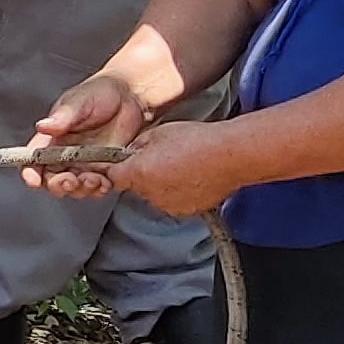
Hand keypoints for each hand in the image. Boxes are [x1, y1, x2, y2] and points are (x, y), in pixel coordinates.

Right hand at [22, 71, 149, 199]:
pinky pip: (98, 187)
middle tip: (70, 181)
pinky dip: (99, 189)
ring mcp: (86, 164)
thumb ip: (63, 116)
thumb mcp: (80, 100)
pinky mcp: (106, 170)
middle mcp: (66, 155)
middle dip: (59, 185)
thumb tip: (43, 126)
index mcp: (53, 138)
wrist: (133, 95)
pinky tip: (105, 182)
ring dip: (81, 189)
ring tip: (93, 179)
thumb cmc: (101, 91)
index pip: (34, 160)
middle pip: (53, 180)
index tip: (34, 180)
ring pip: (76, 188)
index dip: (31, 173)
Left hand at [41, 115, 242, 217]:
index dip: (115, 169)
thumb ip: (137, 146)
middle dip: (142, 174)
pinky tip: (191, 176)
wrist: (231, 155)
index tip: (116, 166)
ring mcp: (168, 204)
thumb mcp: (158, 133)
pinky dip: (177, 192)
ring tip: (181, 166)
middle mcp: (150, 193)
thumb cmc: (198, 140)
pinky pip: (173, 201)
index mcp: (139, 173)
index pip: (112, 176)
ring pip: (154, 195)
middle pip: (135, 186)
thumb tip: (130, 153)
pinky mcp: (186, 210)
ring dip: (160, 184)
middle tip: (161, 159)